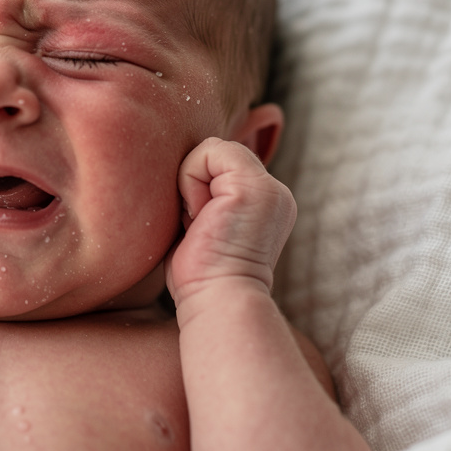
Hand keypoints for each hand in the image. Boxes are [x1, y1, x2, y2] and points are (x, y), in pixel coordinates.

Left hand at [165, 137, 296, 306]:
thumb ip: (206, 196)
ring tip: (201, 222)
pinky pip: (208, 152)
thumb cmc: (199, 276)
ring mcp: (269, 189)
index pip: (222, 164)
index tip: (198, 226)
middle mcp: (274, 193)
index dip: (197, 186)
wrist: (216, 301)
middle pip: (216, 154)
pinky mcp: (255, 187)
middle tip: (198, 225)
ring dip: (191, 184)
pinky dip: (190, 180)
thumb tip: (176, 176)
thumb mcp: (204, 225)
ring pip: (211, 150)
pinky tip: (199, 216)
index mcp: (264, 202)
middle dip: (193, 184)